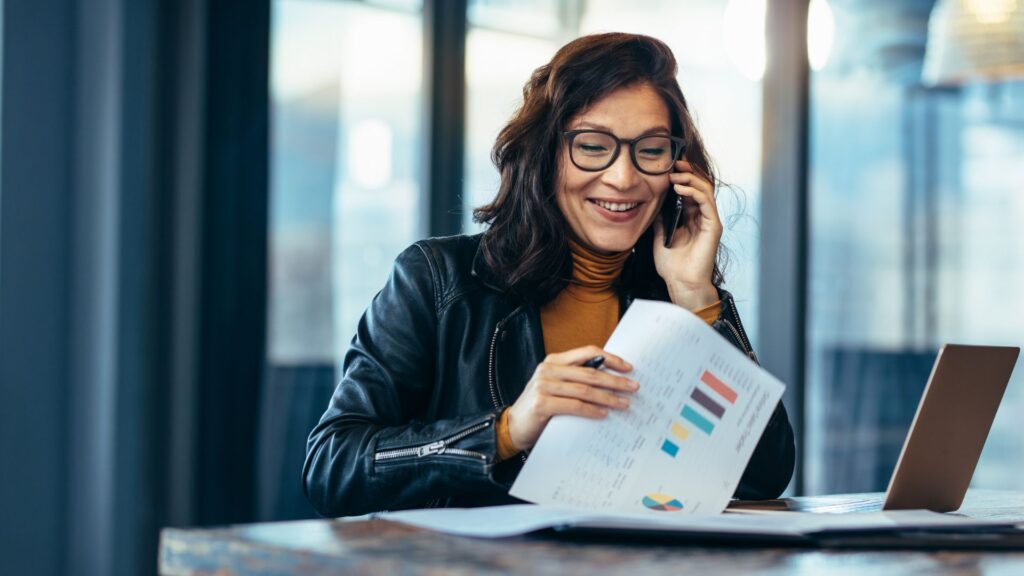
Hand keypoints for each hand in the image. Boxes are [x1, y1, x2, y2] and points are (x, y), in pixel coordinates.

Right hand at [506, 345, 637, 450]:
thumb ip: (576, 380)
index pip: (587, 352)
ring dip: (608, 397)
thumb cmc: (540, 407)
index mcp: (554, 361)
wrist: (513, 426)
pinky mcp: (542, 403)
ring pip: (584, 390)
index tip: (628, 368)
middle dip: (615, 380)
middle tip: (633, 386)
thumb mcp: (557, 387)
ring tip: (623, 403)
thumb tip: (610, 380)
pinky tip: (604, 414)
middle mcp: (548, 370)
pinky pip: (574, 406)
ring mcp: (544, 386)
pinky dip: (592, 410)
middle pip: (590, 372)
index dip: (610, 358)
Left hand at [653, 160, 721, 309]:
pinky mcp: (714, 226)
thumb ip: (659, 219)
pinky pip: (706, 203)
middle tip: (674, 163)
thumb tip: (652, 202)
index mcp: (690, 218)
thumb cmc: (672, 266)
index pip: (689, 190)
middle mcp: (702, 217)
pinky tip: (680, 188)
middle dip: (688, 172)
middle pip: (699, 186)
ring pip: (705, 190)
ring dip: (690, 179)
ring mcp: (709, 221)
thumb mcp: (659, 236)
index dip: (681, 177)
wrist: (681, 283)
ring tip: (675, 174)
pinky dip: (694, 192)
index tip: (668, 167)